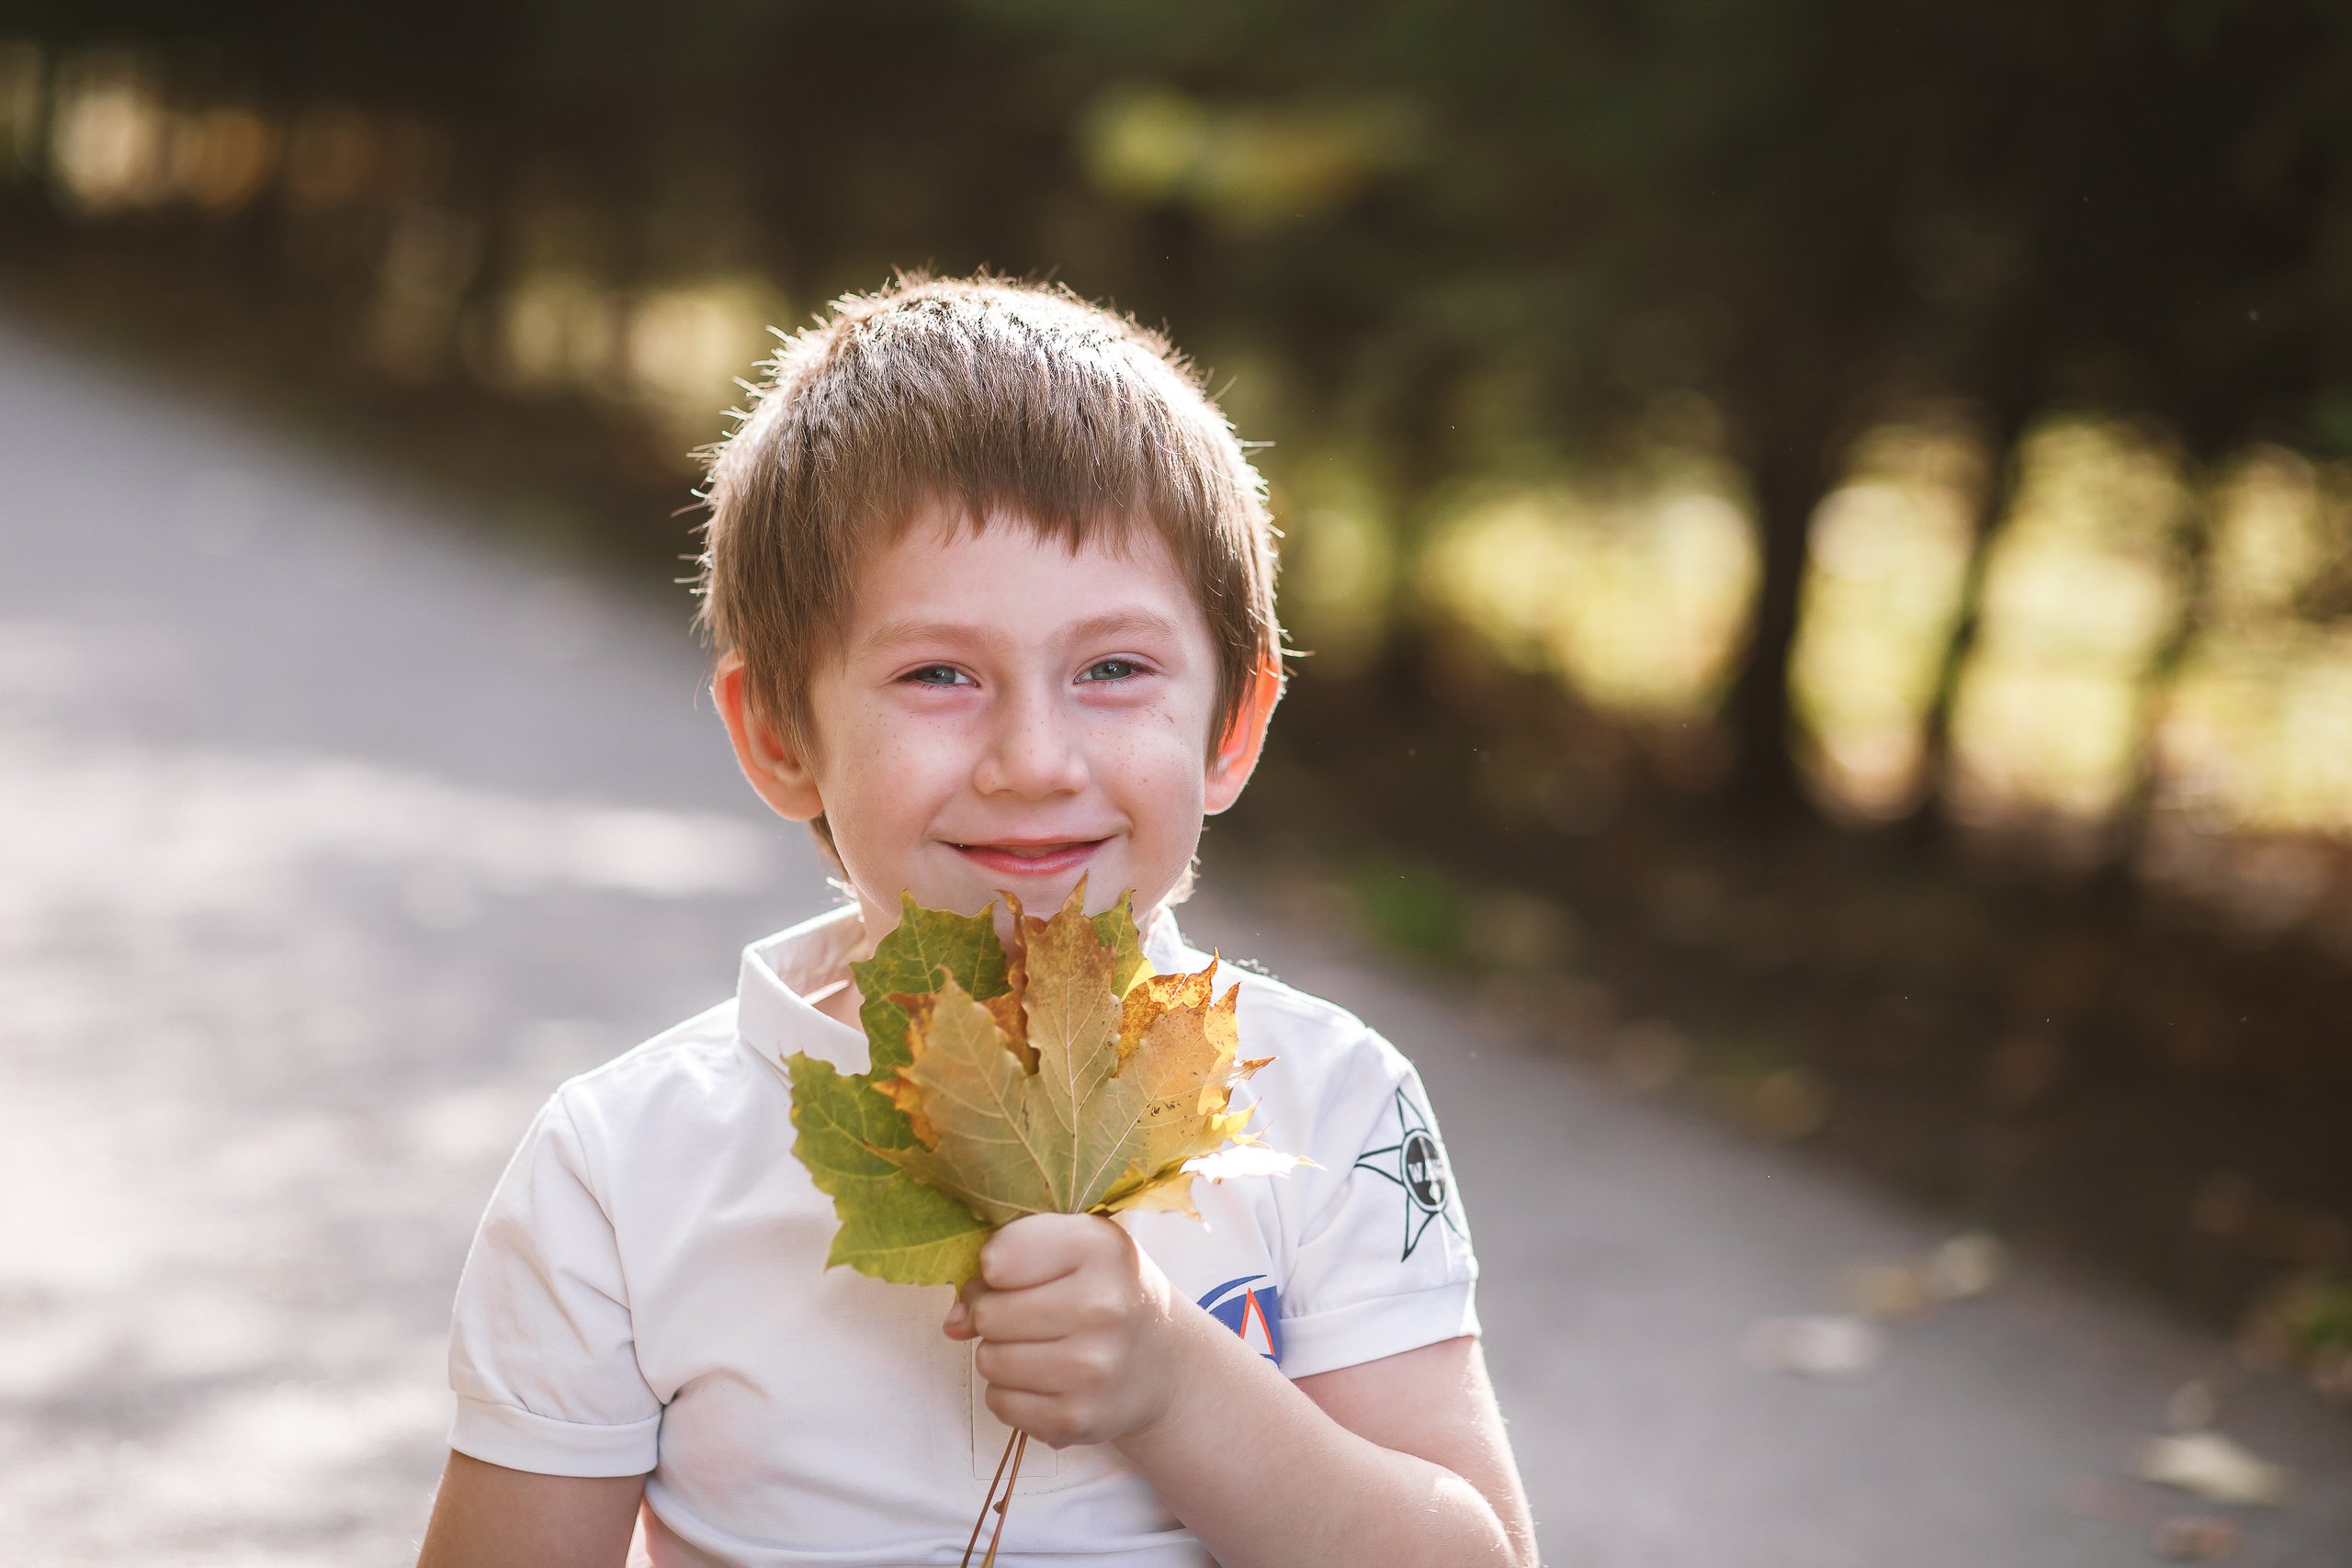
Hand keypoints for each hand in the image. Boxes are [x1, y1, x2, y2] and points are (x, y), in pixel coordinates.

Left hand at [942, 1213, 1186, 1448]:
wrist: (1163, 1360)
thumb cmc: (1106, 1289)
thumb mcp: (1072, 1248)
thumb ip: (1004, 1261)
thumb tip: (953, 1323)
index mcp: (1100, 1248)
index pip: (997, 1258)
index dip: (996, 1267)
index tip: (1021, 1272)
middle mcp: (1102, 1307)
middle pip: (989, 1314)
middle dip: (997, 1314)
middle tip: (1033, 1314)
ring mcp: (1092, 1369)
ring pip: (989, 1360)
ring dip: (1003, 1353)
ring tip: (1043, 1345)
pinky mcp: (1078, 1419)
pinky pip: (999, 1403)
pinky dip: (1012, 1392)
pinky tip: (1047, 1379)